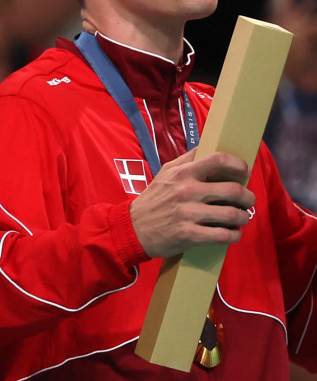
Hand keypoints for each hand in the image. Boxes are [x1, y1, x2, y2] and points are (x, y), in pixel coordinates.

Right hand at [128, 148, 255, 257]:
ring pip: (231, 214)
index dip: (238, 164)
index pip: (218, 160)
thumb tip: (209, 145)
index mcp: (182, 174)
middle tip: (248, 200)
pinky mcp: (189, 235)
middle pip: (232, 190)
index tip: (244, 172)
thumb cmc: (153, 199)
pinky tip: (233, 233)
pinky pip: (223, 235)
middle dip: (247, 197)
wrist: (133, 228)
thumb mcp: (165, 173)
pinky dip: (234, 235)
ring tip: (242, 217)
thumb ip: (187, 160)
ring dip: (243, 217)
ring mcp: (188, 214)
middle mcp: (186, 192)